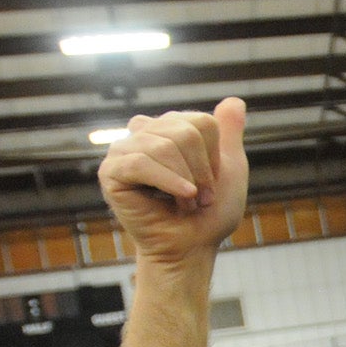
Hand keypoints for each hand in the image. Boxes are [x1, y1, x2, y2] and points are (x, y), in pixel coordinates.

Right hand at [97, 98, 249, 265]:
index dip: (214, 158)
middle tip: (199, 198)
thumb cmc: (209, 213)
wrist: (191, 247)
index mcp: (168, 127)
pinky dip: (168, 182)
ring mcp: (123, 150)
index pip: (201, 122)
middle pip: (184, 132)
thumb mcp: (229, 169)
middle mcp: (143, 132)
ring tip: (186, 203)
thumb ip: (228, 133)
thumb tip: (235, 99)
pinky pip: (141, 163)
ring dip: (187, 182)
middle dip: (202, 172)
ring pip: (164, 146)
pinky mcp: (110, 172)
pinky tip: (180, 198)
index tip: (211, 183)